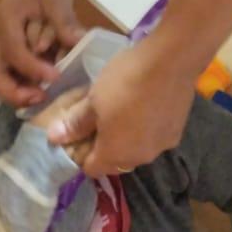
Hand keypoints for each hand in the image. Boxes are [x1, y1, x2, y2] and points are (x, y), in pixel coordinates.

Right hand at [0, 0, 85, 106]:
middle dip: (15, 93)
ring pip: (1, 79)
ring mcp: (2, 47)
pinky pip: (14, 74)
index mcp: (6, 21)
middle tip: (40, 99)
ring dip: (21, 92)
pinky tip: (49, 85)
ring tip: (45, 97)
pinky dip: (28, 83)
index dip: (33, 69)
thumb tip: (79, 43)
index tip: (56, 77)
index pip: (14, 53)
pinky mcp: (12, 51)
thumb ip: (64, 21)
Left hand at [45, 38, 195, 177]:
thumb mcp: (93, 99)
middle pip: (116, 161)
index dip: (82, 155)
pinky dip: (147, 129)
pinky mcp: (177, 133)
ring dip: (128, 137)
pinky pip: (154, 138)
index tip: (80, 134)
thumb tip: (54, 138)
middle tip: (100, 119)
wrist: (171, 61)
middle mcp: (140, 158)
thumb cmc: (124, 81)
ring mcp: (162, 147)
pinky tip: (146, 105)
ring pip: (137, 149)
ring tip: (124, 109)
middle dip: (105, 146)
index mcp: (115, 155)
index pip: (92, 169)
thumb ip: (75, 123)